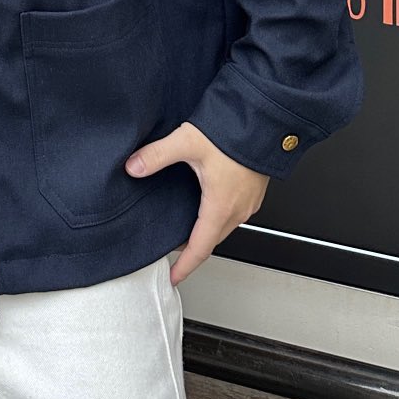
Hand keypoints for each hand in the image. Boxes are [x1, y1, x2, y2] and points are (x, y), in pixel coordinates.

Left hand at [124, 121, 268, 286]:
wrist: (264, 121)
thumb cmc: (233, 133)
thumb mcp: (187, 142)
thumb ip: (156, 156)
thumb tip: (133, 167)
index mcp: (220, 207)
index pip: (200, 248)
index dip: (185, 266)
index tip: (173, 277)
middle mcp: (238, 209)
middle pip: (212, 239)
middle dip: (192, 249)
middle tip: (173, 251)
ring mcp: (249, 201)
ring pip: (224, 226)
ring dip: (206, 231)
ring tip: (186, 228)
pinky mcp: (254, 190)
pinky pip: (234, 213)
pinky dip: (218, 216)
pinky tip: (207, 203)